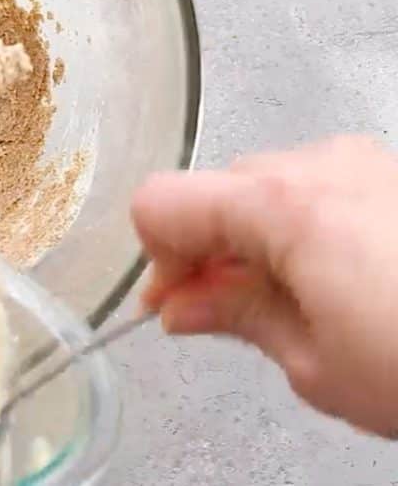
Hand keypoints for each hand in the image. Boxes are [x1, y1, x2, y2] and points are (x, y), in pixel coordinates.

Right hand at [133, 136, 397, 436]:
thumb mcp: (315, 362)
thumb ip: (233, 317)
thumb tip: (184, 307)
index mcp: (283, 206)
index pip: (163, 203)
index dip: (156, 259)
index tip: (174, 304)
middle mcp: (323, 164)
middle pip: (217, 189)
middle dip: (206, 250)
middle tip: (219, 313)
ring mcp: (369, 163)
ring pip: (271, 186)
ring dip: (257, 239)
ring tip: (288, 305)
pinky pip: (324, 187)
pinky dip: (306, 230)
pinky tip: (333, 283)